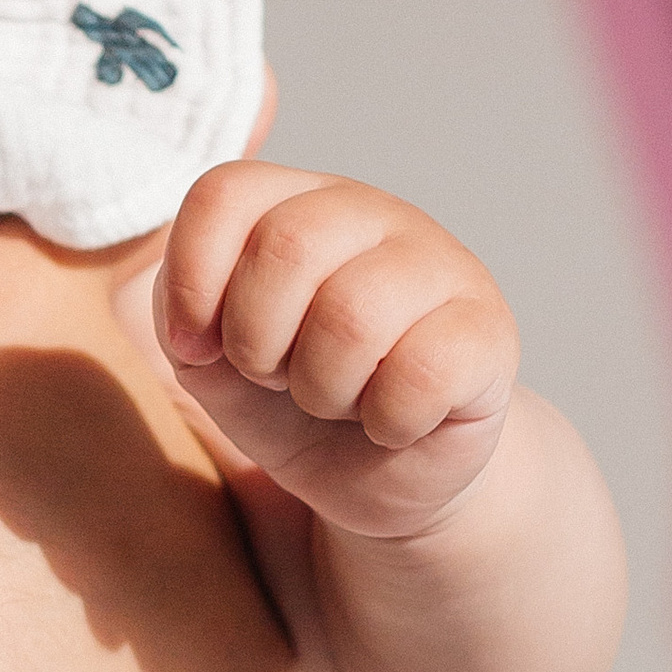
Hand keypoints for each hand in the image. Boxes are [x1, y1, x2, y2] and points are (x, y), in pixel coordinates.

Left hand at [153, 162, 518, 541]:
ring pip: (353, 313)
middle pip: (287, 246)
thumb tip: (194, 323)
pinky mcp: (489, 331)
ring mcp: (441, 264)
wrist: (379, 476)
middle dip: (258, 342)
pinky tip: (390, 420)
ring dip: (322, 388)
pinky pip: (421, 372)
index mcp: (293, 201)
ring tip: (336, 399)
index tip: (199, 347)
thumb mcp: (212, 361)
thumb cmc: (287, 402)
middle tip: (279, 378)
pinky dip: (386, 419)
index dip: (191, 283)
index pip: (223, 194)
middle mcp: (370, 213)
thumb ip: (182, 317)